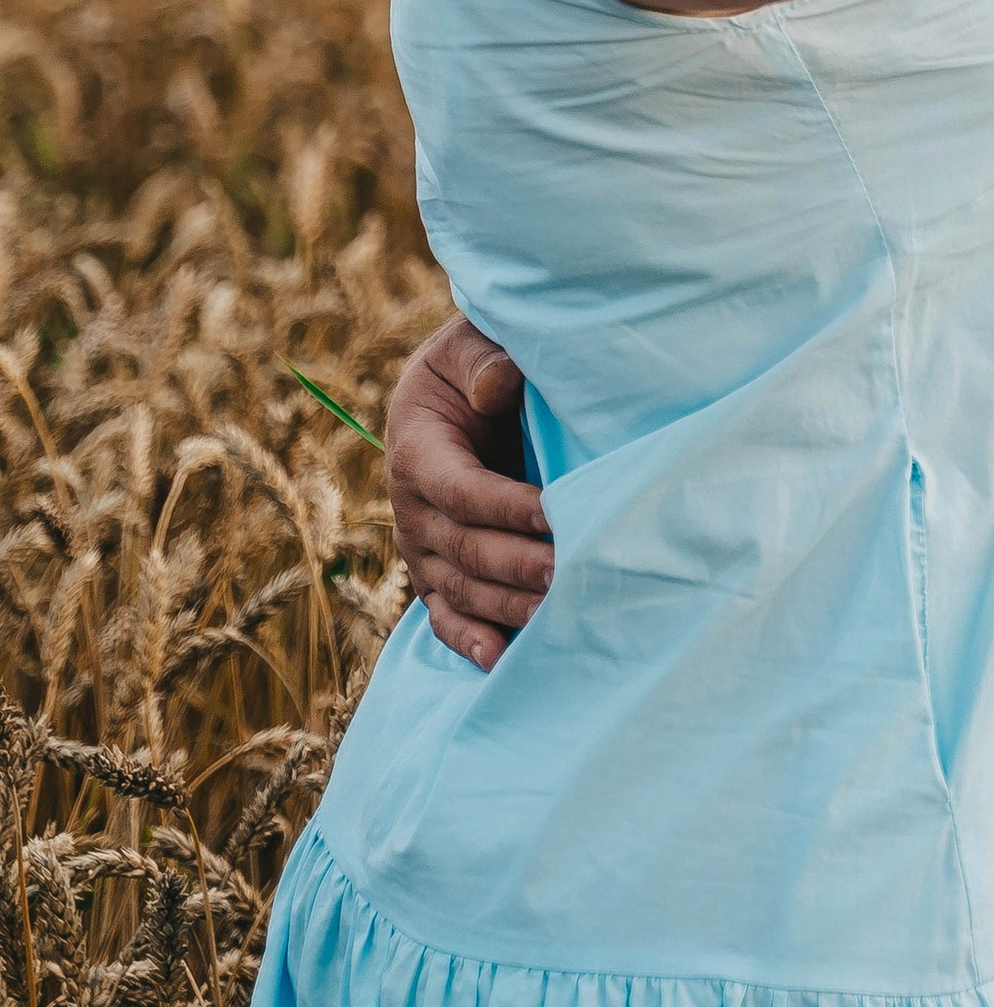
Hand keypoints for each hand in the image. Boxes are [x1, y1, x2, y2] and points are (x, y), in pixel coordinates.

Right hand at [387, 315, 555, 673]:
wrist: (449, 393)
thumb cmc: (472, 363)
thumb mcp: (468, 344)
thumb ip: (480, 360)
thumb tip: (497, 386)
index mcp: (416, 451)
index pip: (462, 489)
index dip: (506, 505)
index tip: (556, 512)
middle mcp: (411, 507)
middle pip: (465, 547)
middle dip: (518, 563)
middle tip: (569, 572)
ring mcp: (421, 547)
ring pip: (462, 587)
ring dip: (507, 606)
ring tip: (555, 616)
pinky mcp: (434, 572)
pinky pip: (444, 615)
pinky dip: (469, 640)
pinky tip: (500, 662)